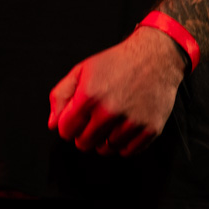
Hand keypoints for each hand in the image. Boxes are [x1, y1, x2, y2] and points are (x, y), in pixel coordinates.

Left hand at [47, 26, 186, 156]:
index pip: (65, 131)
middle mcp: (109, 111)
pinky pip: (127, 152)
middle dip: (84, 134)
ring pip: (106, 149)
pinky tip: (124, 127)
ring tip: (111, 121)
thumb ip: (61, 96)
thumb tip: (53, 125)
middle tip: (93, 119)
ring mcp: (131, 122)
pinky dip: (123, 144)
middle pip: (84, 144)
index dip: (67, 125)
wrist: (155, 57)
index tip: (76, 118)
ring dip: (104, 139)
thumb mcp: (82, 70)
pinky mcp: (150, 129)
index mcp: (89, 95)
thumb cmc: (116, 63)